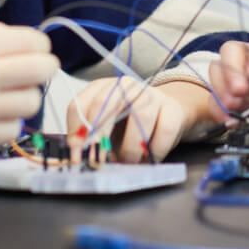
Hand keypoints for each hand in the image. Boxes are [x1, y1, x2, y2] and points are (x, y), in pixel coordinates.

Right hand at [0, 22, 57, 147]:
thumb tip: (34, 44)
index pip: (35, 42)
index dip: (39, 46)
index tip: (32, 51)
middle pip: (43, 70)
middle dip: (42, 68)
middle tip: (29, 72)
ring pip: (32, 102)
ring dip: (24, 97)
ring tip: (5, 94)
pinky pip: (13, 130)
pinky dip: (8, 122)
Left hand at [66, 78, 212, 162]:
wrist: (166, 113)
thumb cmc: (131, 123)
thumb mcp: (106, 127)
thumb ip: (90, 137)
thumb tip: (77, 156)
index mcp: (103, 87)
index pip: (81, 104)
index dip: (77, 132)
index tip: (76, 154)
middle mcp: (126, 85)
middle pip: (105, 103)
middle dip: (98, 136)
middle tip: (97, 160)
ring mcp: (151, 94)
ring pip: (140, 117)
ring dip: (131, 148)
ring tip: (128, 162)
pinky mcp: (172, 108)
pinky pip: (164, 130)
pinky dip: (155, 150)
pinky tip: (149, 159)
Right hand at [208, 33, 248, 122]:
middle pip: (233, 50)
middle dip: (232, 69)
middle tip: (239, 92)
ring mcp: (247, 80)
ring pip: (219, 69)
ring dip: (221, 87)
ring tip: (233, 106)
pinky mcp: (239, 100)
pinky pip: (218, 98)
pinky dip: (218, 108)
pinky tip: (229, 120)